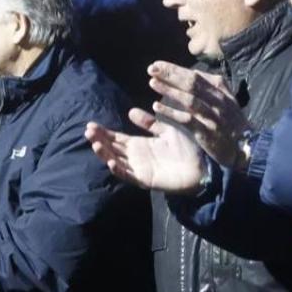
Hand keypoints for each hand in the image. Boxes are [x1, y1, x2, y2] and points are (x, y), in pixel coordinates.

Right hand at [84, 109, 207, 193]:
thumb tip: (131, 111)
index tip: (91, 124)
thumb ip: (149, 123)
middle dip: (99, 140)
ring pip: (115, 161)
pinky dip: (118, 169)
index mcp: (139, 145)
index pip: (116, 138)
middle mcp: (135, 157)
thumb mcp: (167, 131)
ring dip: (103, 154)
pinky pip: (128, 175)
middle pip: (111, 148)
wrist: (202, 167)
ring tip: (94, 144)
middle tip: (88, 131)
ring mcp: (138, 169)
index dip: (103, 132)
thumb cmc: (187, 149)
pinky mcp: (144, 179)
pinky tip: (110, 161)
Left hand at [145, 62, 249, 166]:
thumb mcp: (225, 99)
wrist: (247, 147)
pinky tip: (156, 107)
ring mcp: (213, 116)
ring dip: (170, 90)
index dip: (175, 69)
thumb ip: (209, 87)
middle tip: (151, 68)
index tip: (157, 64)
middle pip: (192, 84)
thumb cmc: (231, 122)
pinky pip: (187, 120)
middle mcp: (218, 101)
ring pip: (190, 100)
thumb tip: (188, 73)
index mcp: (221, 90)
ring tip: (152, 83)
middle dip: (170, 74)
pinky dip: (172, 113)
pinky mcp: (207, 132)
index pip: (196, 75)